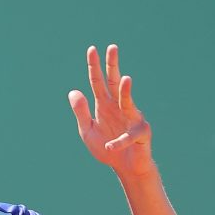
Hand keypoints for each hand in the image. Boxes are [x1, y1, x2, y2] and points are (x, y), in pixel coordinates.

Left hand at [68, 45, 154, 178]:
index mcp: (104, 105)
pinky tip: (111, 146)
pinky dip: (119, 142)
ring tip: (125, 79)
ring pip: (128, 102)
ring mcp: (132, 118)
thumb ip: (81, 112)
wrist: (125, 167)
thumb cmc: (106, 147)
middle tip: (112, 47)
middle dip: (113, 65)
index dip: (94, 66)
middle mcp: (119, 107)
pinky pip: (129, 136)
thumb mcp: (87, 130)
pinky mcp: (141, 133)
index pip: (98, 82)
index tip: (92, 49)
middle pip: (115, 83)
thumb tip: (73, 91)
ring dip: (126, 92)